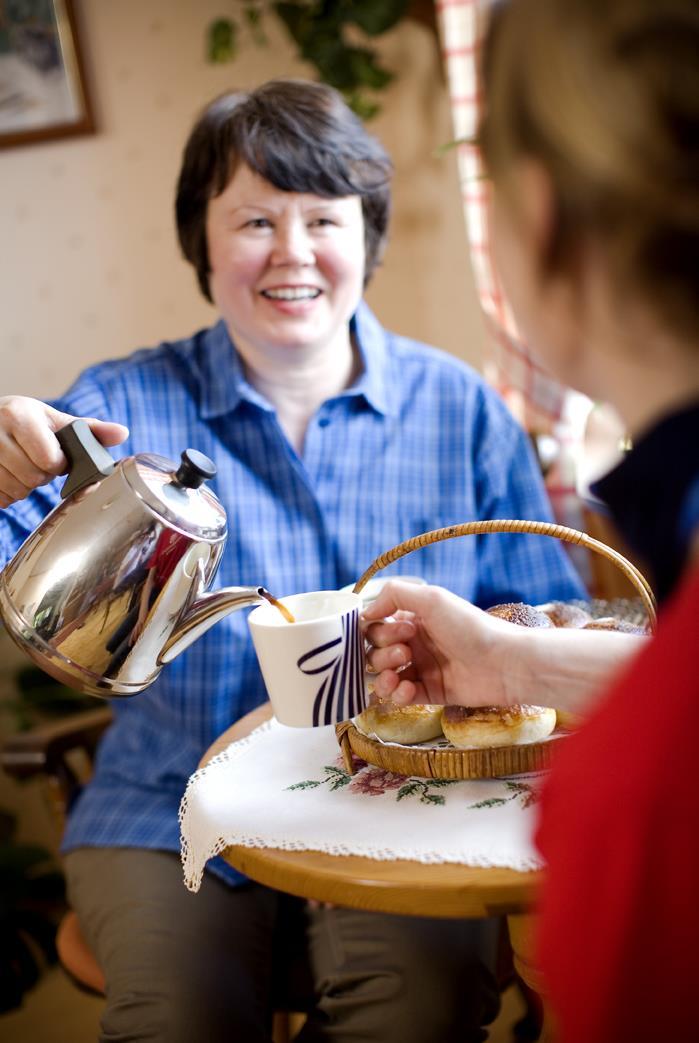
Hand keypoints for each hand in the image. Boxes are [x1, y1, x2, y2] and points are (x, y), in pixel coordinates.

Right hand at [0, 396, 128, 507]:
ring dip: (26, 486)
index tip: (55, 456)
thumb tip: (123, 433)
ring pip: (17, 491)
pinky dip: (9, 493)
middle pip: (34, 478)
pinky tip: (9, 475)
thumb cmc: (23, 421)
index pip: (50, 459)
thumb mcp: (53, 419)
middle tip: (37, 462)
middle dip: (42, 476)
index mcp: (20, 416)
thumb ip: (89, 429)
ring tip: (22, 466)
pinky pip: (1, 498)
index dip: (58, 464)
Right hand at [362, 580, 513, 707]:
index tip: (401, 631)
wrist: (503, 663)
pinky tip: (408, 690)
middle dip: (381, 655)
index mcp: (414, 620)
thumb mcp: (432, 598)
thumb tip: (365, 611)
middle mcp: (415, 644)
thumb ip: (394, 594)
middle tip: (405, 653)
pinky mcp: (430, 693)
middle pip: (375, 653)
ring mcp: (422, 670)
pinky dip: (398, 695)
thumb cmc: (470, 627)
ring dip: (382, 678)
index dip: (378, 632)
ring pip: (383, 677)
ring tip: (397, 677)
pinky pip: (400, 697)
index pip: (376, 628)